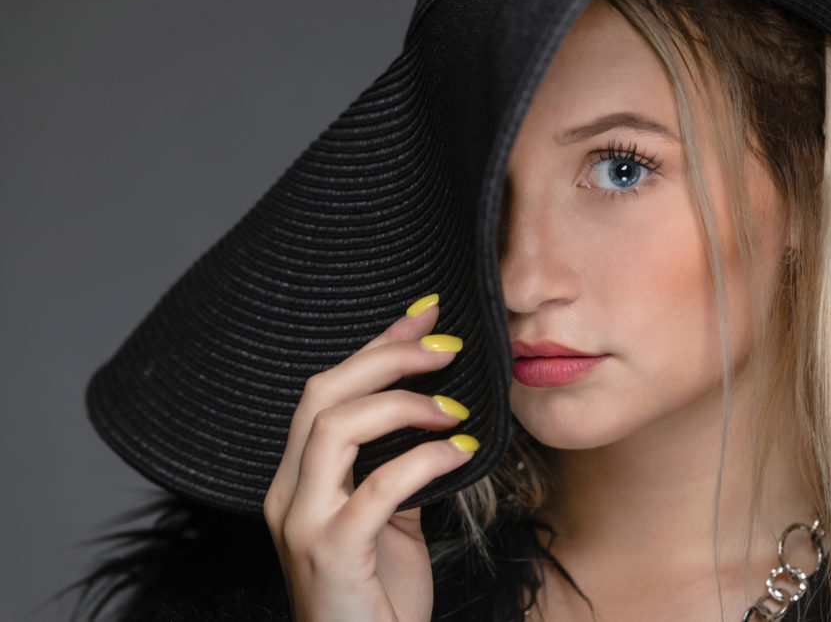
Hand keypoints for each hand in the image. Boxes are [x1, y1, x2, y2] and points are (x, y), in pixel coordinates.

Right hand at [263, 294, 477, 621]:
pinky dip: (425, 459)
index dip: (375, 346)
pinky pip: (379, 487)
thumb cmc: (378, 599)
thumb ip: (397, 473)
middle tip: (444, 343)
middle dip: (386, 356)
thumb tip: (436, 420)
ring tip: (453, 406)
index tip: (424, 316)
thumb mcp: (389, 524)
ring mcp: (303, 523)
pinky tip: (461, 451)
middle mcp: (288, 494)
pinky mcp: (332, 552)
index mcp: (297, 481)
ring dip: (402, 402)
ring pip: (335, 426)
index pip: (326, 392)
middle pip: (322, 394)